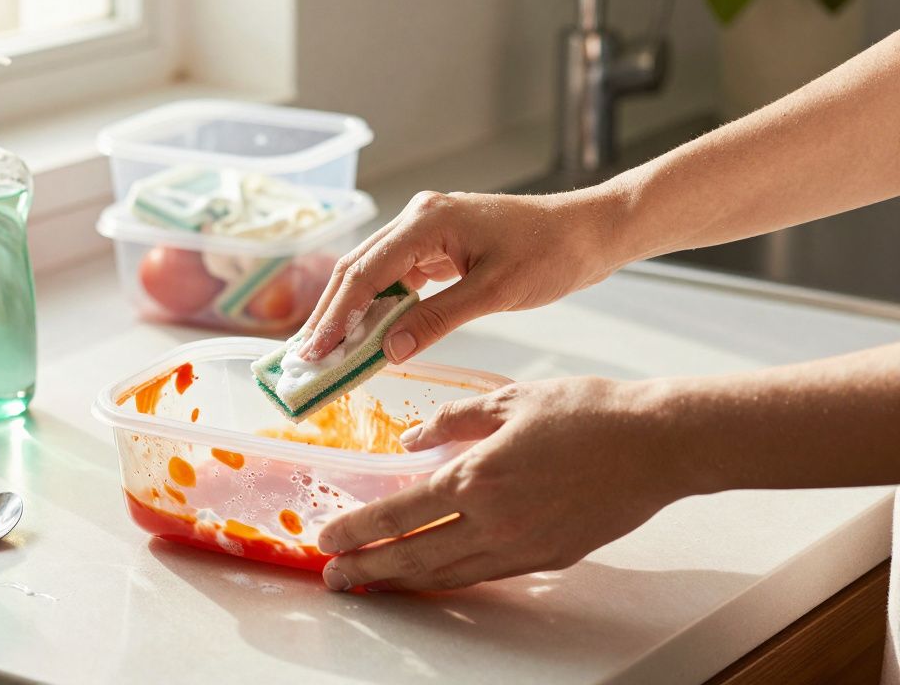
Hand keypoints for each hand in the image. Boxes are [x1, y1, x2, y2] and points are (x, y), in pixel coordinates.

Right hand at [299, 189, 625, 362]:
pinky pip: (396, 279)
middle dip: (329, 315)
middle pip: (356, 270)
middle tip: (305, 359)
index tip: (312, 352)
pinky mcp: (438, 246)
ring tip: (326, 352)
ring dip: (350, 313)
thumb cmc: (552, 253)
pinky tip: (367, 336)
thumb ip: (437, 321)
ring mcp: (426, 230)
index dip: (334, 316)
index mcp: (426, 221)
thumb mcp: (495, 292)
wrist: (591, 231)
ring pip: (372, 275)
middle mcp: (417, 218)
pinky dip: (379, 308)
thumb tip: (388, 352)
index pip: (364, 273)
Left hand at [317, 376, 688, 591]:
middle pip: (414, 555)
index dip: (357, 530)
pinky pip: (485, 574)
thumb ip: (451, 422)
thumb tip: (409, 440)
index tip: (325, 539)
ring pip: (447, 574)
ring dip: (403, 582)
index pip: (398, 513)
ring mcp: (522, 546)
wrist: (657, 444)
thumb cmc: (587, 413)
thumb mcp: (509, 400)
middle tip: (333, 577)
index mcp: (476, 477)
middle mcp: (493, 520)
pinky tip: (433, 577)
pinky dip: (450, 579)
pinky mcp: (549, 558)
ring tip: (371, 584)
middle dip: (367, 569)